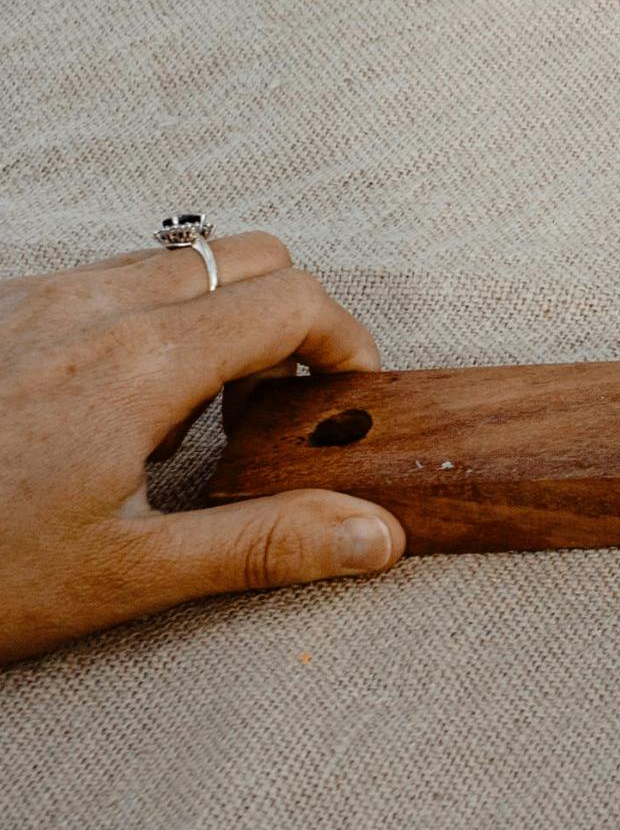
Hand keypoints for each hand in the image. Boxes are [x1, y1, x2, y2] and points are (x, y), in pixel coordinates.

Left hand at [0, 239, 400, 666]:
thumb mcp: (126, 574)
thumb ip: (264, 543)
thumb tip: (375, 534)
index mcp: (138, 364)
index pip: (293, 299)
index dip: (346, 342)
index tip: (345, 396)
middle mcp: (88, 309)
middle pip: (244, 255)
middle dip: (290, 314)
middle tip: (280, 402)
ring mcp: (34, 302)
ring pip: (172, 262)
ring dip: (215, 315)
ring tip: (194, 414)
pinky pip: (103, 282)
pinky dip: (145, 319)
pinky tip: (114, 408)